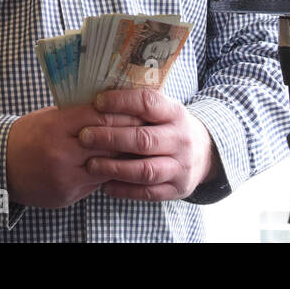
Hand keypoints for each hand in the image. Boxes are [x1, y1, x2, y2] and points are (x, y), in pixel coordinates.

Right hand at [5, 104, 143, 208]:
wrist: (1, 165)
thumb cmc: (28, 135)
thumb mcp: (48, 117)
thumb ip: (76, 114)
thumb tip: (110, 106)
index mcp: (57, 125)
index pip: (99, 117)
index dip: (123, 113)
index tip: (140, 110)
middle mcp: (61, 151)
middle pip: (107, 143)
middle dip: (130, 137)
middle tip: (148, 131)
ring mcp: (64, 175)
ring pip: (106, 166)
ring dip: (123, 159)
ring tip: (140, 151)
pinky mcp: (66, 194)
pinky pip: (96, 184)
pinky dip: (108, 175)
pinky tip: (118, 168)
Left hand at [77, 89, 217, 201]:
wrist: (204, 153)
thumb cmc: (169, 126)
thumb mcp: (163, 109)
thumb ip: (139, 104)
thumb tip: (98, 95)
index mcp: (175, 113)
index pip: (148, 103)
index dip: (121, 102)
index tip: (97, 103)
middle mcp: (181, 139)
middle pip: (143, 139)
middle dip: (111, 138)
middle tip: (85, 137)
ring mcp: (180, 166)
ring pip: (145, 170)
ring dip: (115, 168)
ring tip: (91, 164)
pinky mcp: (177, 189)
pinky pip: (148, 192)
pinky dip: (124, 190)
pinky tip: (105, 185)